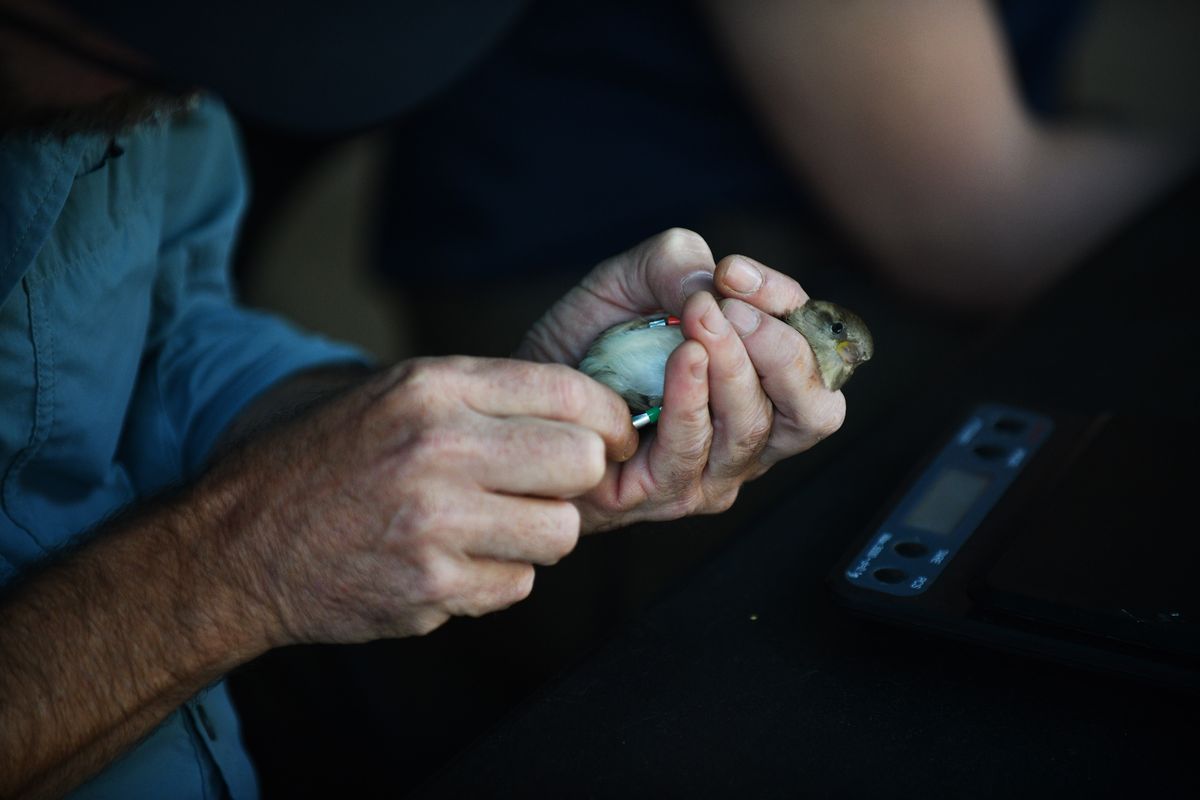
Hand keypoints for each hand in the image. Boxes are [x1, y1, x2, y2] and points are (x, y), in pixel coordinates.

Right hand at [209, 356, 636, 644]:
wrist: (239, 543)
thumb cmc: (327, 461)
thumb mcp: (397, 395)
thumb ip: (485, 397)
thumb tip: (587, 412)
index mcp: (434, 387)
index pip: (572, 392)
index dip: (610, 419)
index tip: (611, 438)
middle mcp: (439, 448)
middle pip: (582, 462)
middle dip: (577, 479)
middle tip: (548, 487)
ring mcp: (435, 522)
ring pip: (561, 532)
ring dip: (538, 534)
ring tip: (492, 526)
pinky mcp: (431, 587)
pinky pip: (518, 585)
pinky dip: (497, 578)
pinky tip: (453, 561)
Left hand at [516, 228, 845, 531]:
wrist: (524, 393)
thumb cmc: (588, 342)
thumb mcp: (631, 279)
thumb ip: (678, 264)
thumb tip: (720, 282)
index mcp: (765, 383)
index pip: (817, 355)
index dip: (789, 309)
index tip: (734, 272)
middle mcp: (750, 433)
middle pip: (813, 409)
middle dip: (780, 349)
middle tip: (731, 307)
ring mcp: (711, 471)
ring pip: (753, 429)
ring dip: (731, 367)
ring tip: (699, 320)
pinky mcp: (662, 493)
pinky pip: (691, 452)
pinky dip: (690, 400)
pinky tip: (679, 360)